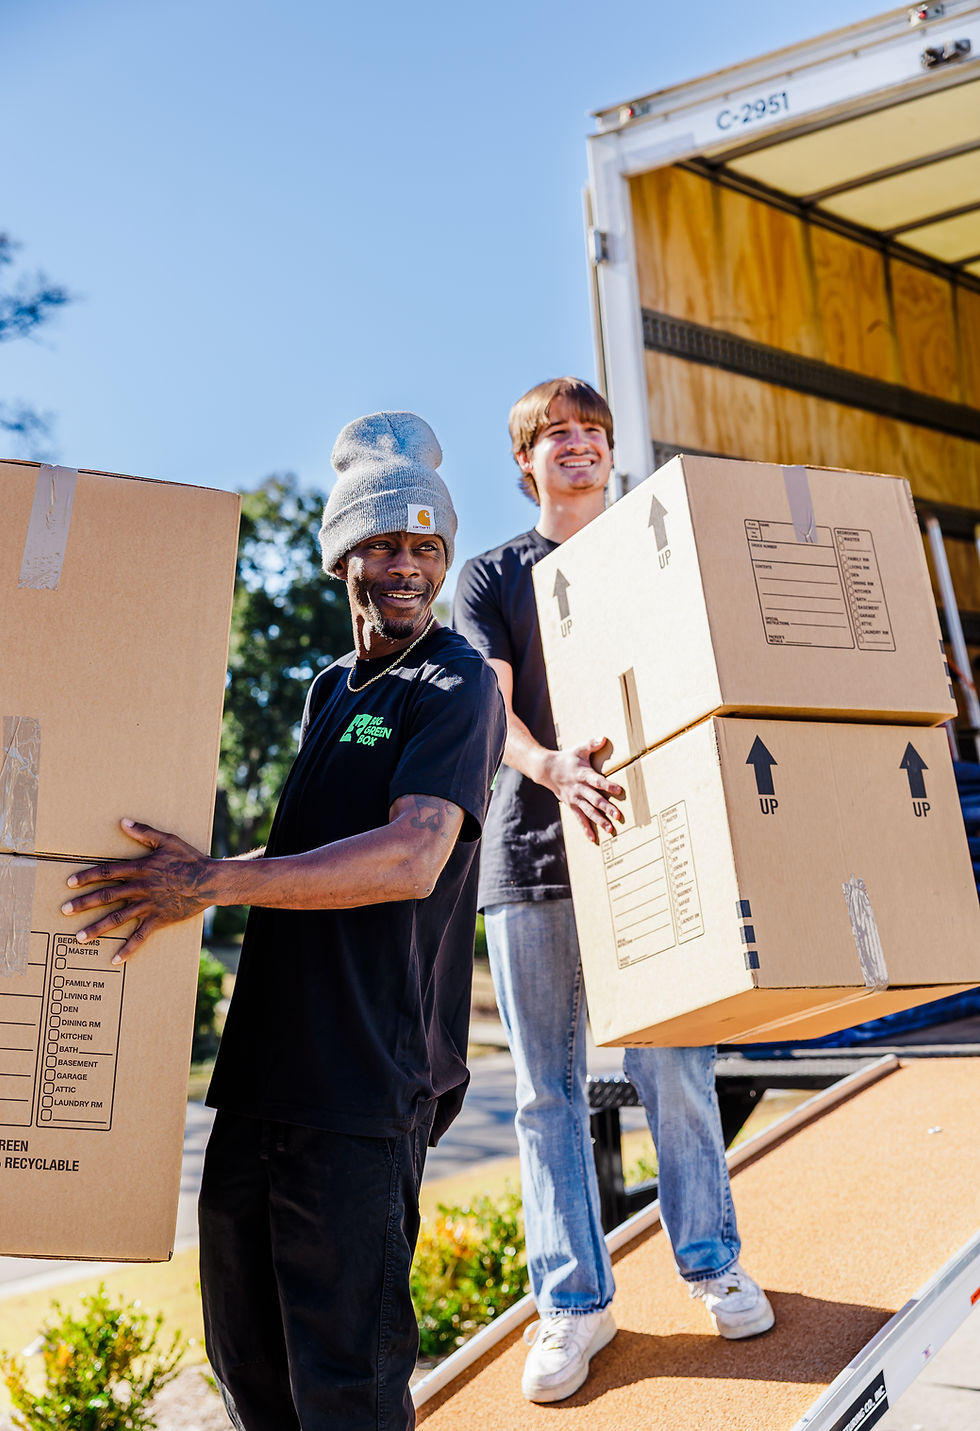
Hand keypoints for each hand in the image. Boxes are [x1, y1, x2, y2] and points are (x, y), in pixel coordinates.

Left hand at [61, 819, 216, 962]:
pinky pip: (140, 937)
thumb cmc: (189, 859)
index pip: (107, 872)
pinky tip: (114, 959)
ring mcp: (148, 906)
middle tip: (64, 910)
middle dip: (83, 904)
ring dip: (97, 928)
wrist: (209, 881)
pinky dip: (128, 949)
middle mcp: (140, 888)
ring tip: (79, 937)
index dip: (87, 877)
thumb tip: (123, 822)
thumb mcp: (167, 840)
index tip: (70, 883)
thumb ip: (144, 833)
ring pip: (117, 918)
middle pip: (106, 896)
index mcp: (140, 869)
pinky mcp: (158, 920)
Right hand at [541, 738, 624, 844]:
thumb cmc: (567, 759)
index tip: (619, 790)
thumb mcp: (579, 749)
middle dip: (606, 808)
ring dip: (599, 821)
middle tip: (618, 816)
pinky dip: (586, 829)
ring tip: (611, 829)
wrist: (546, 770)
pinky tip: (593, 838)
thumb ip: (592, 744)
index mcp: (583, 774)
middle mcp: (579, 789)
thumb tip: (604, 738)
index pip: (597, 781)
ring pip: (589, 811)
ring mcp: (575, 799)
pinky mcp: (572, 805)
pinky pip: (579, 819)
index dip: (608, 785)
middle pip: (594, 799)